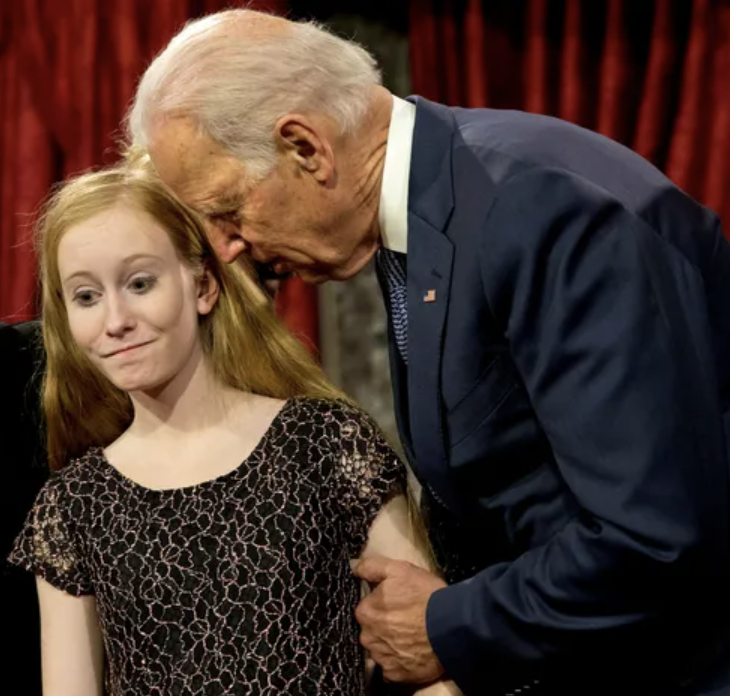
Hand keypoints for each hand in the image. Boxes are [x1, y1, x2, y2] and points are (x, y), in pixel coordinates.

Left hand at [352, 556, 447, 683]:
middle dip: (384, 625)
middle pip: (371, 629)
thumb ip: (371, 567)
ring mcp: (381, 658)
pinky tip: (412, 651)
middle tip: (405, 620)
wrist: (451, 627)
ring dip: (391, 643)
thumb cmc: (424, 596)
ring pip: (380, 648)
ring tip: (411, 636)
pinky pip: (391, 667)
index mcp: (365, 612)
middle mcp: (368, 637)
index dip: (381, 604)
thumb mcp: (398, 570)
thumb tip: (352, 566)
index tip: (396, 603)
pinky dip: (399, 660)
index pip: (366, 607)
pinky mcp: (395, 674)